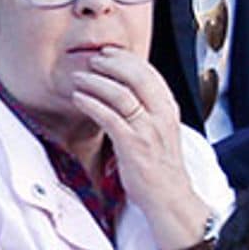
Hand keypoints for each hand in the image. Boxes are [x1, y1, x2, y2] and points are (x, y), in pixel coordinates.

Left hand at [71, 48, 207, 249]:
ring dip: (96, 81)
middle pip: (138, 76)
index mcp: (169, 109)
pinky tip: (79, 98)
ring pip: (122, 93)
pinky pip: (109, 117)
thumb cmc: (160, 167)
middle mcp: (162, 115)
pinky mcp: (133, 145)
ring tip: (79, 77)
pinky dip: (92, 103)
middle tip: (93, 59)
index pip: (150, 73)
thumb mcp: (161, 131)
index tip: (109, 53)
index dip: (128, 59)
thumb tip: (126, 92)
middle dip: (112, 63)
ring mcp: (148, 130)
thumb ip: (149, 111)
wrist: (169, 197)